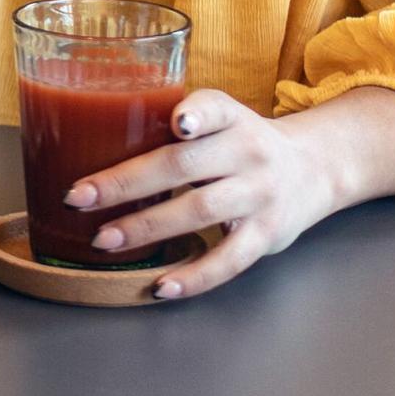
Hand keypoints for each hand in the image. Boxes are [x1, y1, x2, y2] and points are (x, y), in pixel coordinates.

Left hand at [64, 85, 394, 300]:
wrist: (315, 170)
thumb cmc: (243, 143)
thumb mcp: (223, 118)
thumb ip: (176, 121)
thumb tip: (90, 133)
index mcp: (232, 118)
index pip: (216, 108)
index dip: (196, 114)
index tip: (177, 122)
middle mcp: (248, 153)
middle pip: (184, 166)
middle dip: (127, 183)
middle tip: (79, 197)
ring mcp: (259, 196)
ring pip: (200, 211)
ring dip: (147, 227)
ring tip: (104, 240)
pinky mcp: (266, 236)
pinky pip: (228, 261)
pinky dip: (193, 277)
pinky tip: (159, 287)